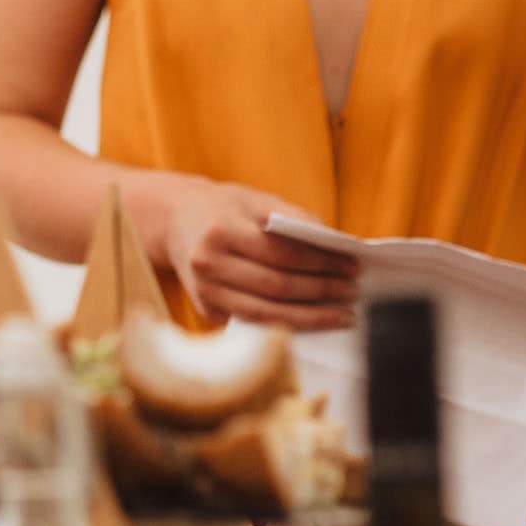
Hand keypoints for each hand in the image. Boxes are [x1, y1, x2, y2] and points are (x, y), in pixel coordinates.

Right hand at [158, 180, 357, 330]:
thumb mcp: (255, 200)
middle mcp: (207, 263)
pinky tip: (310, 320)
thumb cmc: (223, 208)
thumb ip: (294, 219)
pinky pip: (252, 323)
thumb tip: (338, 246)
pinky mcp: (205, 310)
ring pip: (266, 314)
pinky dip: (285, 325)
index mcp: (220, 230)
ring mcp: (203, 291)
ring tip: (340, 314)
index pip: (282, 254)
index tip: (351, 266)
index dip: (321, 264)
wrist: (174, 221)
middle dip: (320, 291)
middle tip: (351, 291)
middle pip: (276, 287)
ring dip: (309, 318)